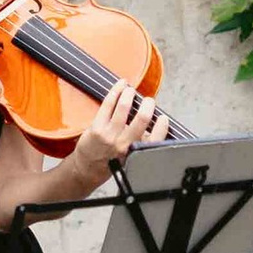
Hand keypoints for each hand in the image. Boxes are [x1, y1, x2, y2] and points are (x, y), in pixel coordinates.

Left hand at [64, 78, 155, 192]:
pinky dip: (116, 91)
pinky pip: (108, 104)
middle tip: (148, 101)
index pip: (155, 139)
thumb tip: (155, 124)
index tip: (163, 118)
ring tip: (131, 90)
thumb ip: (143, 142)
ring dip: (129, 94)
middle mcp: (124, 144)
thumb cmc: (111, 159)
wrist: (88, 167)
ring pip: (123, 108)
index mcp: (135, 152)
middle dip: (148, 105)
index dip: (162, 127)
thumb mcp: (132, 155)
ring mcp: (109, 135)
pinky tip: (120, 85)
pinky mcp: (97, 127)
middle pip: (142, 119)